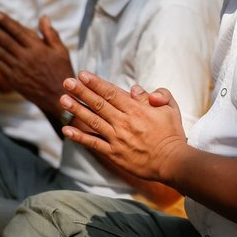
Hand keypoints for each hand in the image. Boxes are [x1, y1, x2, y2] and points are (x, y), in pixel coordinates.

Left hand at [0, 12, 74, 113]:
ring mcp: (18, 69)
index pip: (17, 31)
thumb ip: (50, 34)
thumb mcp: (61, 51)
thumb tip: (43, 17)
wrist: (58, 97)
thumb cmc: (61, 72)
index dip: (4, 21)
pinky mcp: (13, 80)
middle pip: (4, 39)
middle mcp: (26, 57)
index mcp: (38, 48)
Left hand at [58, 71, 187, 181]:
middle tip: (66, 82)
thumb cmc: (172, 134)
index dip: (96, 83)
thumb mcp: (170, 108)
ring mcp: (117, 138)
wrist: (173, 162)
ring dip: (77, 110)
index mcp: (136, 109)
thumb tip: (135, 89)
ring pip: (93, 121)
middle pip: (98, 103)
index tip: (82, 74)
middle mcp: (123, 122)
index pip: (111, 92)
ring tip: (63, 99)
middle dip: (81, 91)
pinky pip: (93, 143)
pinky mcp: (114, 153)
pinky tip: (66, 130)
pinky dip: (79, 137)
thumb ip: (157, 95)